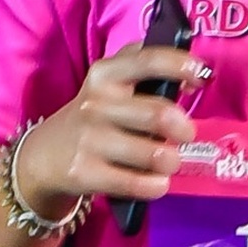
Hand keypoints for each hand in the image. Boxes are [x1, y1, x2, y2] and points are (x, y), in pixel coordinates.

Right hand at [15, 40, 204, 219]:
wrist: (44, 158)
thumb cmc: (94, 118)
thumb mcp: (109, 86)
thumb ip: (145, 73)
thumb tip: (194, 77)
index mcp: (105, 74)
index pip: (147, 60)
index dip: (181, 65)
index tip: (204, 76)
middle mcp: (95, 104)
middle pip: (158, 114)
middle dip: (184, 129)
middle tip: (186, 136)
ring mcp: (89, 139)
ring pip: (154, 154)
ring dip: (171, 161)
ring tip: (168, 162)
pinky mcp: (85, 173)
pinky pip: (138, 184)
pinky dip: (156, 186)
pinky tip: (156, 183)